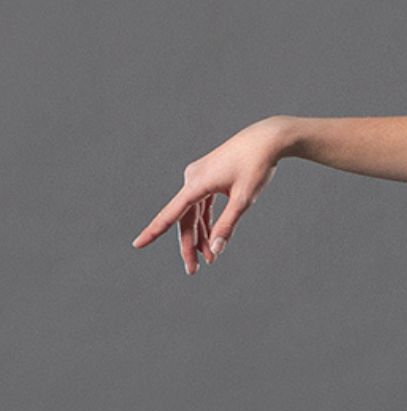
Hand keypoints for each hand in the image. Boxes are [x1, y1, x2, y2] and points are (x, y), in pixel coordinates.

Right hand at [133, 117, 290, 273]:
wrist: (265, 140)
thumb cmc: (256, 167)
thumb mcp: (244, 199)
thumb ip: (228, 225)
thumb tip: (216, 249)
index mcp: (196, 184)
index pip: (171, 213)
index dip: (154, 231)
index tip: (137, 244)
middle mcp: (192, 179)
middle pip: (184, 218)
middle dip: (188, 245)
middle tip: (193, 271)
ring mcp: (198, 178)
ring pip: (192, 213)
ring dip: (199, 236)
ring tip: (208, 260)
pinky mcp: (206, 178)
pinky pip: (200, 205)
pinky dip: (205, 222)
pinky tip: (210, 240)